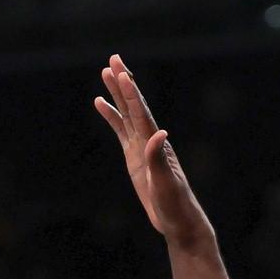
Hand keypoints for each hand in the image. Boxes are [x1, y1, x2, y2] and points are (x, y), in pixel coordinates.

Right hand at [94, 54, 212, 244]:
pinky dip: (112, 116)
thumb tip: (158, 133)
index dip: (131, 92)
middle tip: (113, 58)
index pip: (141, 112)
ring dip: (117, 94)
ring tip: (105, 72)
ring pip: (126, 113)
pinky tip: (101, 103)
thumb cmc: (175, 204)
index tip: (120, 73)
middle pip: (134, 105)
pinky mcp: (135, 157)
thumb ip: (159, 159)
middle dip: (124, 82)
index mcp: (156, 144)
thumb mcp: (166, 183)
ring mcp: (141, 147)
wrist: (178, 219)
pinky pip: (121, 130)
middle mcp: (149, 140)